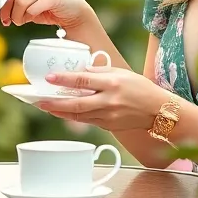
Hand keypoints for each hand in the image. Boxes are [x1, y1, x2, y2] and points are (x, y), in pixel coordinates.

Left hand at [35, 66, 164, 130]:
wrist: (158, 110)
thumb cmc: (140, 88)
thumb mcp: (121, 72)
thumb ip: (99, 71)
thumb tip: (80, 72)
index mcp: (112, 84)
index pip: (83, 80)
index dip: (64, 79)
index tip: (49, 77)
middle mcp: (109, 101)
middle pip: (77, 103)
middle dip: (55, 102)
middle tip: (39, 100)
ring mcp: (108, 116)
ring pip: (79, 115)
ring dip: (60, 111)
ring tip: (45, 106)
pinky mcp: (108, 125)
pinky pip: (87, 120)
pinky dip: (73, 116)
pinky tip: (63, 112)